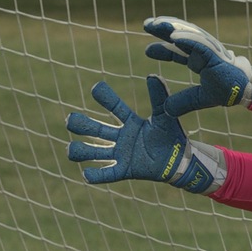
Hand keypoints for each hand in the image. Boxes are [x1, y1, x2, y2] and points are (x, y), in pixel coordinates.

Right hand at [64, 77, 222, 193]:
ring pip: (95, 152)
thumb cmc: (172, 136)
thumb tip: (152, 75)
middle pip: (96, 130)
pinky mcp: (125, 171)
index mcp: (130, 123)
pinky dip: (96, 175)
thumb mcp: (164, 116)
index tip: (96, 88)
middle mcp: (121, 138)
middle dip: (82, 125)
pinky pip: (108, 174)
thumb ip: (159, 97)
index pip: (114, 107)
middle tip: (71, 119)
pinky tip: (86, 174)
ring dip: (82, 150)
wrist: (180, 161)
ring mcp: (121, 154)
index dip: (106, 97)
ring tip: (70, 149)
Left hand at [143, 17, 251, 113]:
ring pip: (189, 34)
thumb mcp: (199, 99)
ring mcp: (210, 50)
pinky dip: (187, 39)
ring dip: (172, 27)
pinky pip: (200, 43)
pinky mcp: (217, 54)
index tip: (147, 50)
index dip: (163, 49)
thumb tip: (165, 110)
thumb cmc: (227, 91)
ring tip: (155, 23)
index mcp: (199, 60)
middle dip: (163, 28)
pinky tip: (173, 36)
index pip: (178, 51)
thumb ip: (183, 102)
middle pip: (180, 36)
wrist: (246, 91)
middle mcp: (203, 51)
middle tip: (146, 24)